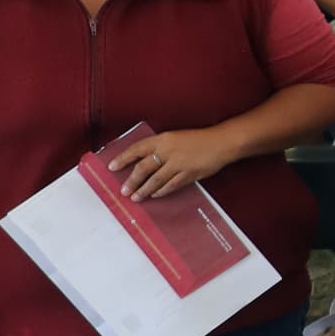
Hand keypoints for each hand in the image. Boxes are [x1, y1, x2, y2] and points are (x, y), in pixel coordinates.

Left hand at [103, 126, 232, 200]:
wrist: (222, 142)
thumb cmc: (199, 139)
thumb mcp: (176, 138)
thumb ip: (160, 148)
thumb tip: (144, 162)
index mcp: (163, 139)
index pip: (137, 149)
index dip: (123, 158)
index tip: (111, 167)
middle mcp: (168, 151)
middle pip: (144, 168)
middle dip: (132, 181)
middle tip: (124, 191)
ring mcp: (179, 163)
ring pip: (156, 179)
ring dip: (144, 190)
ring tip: (136, 197)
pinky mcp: (189, 173)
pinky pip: (172, 185)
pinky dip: (162, 191)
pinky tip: (155, 195)